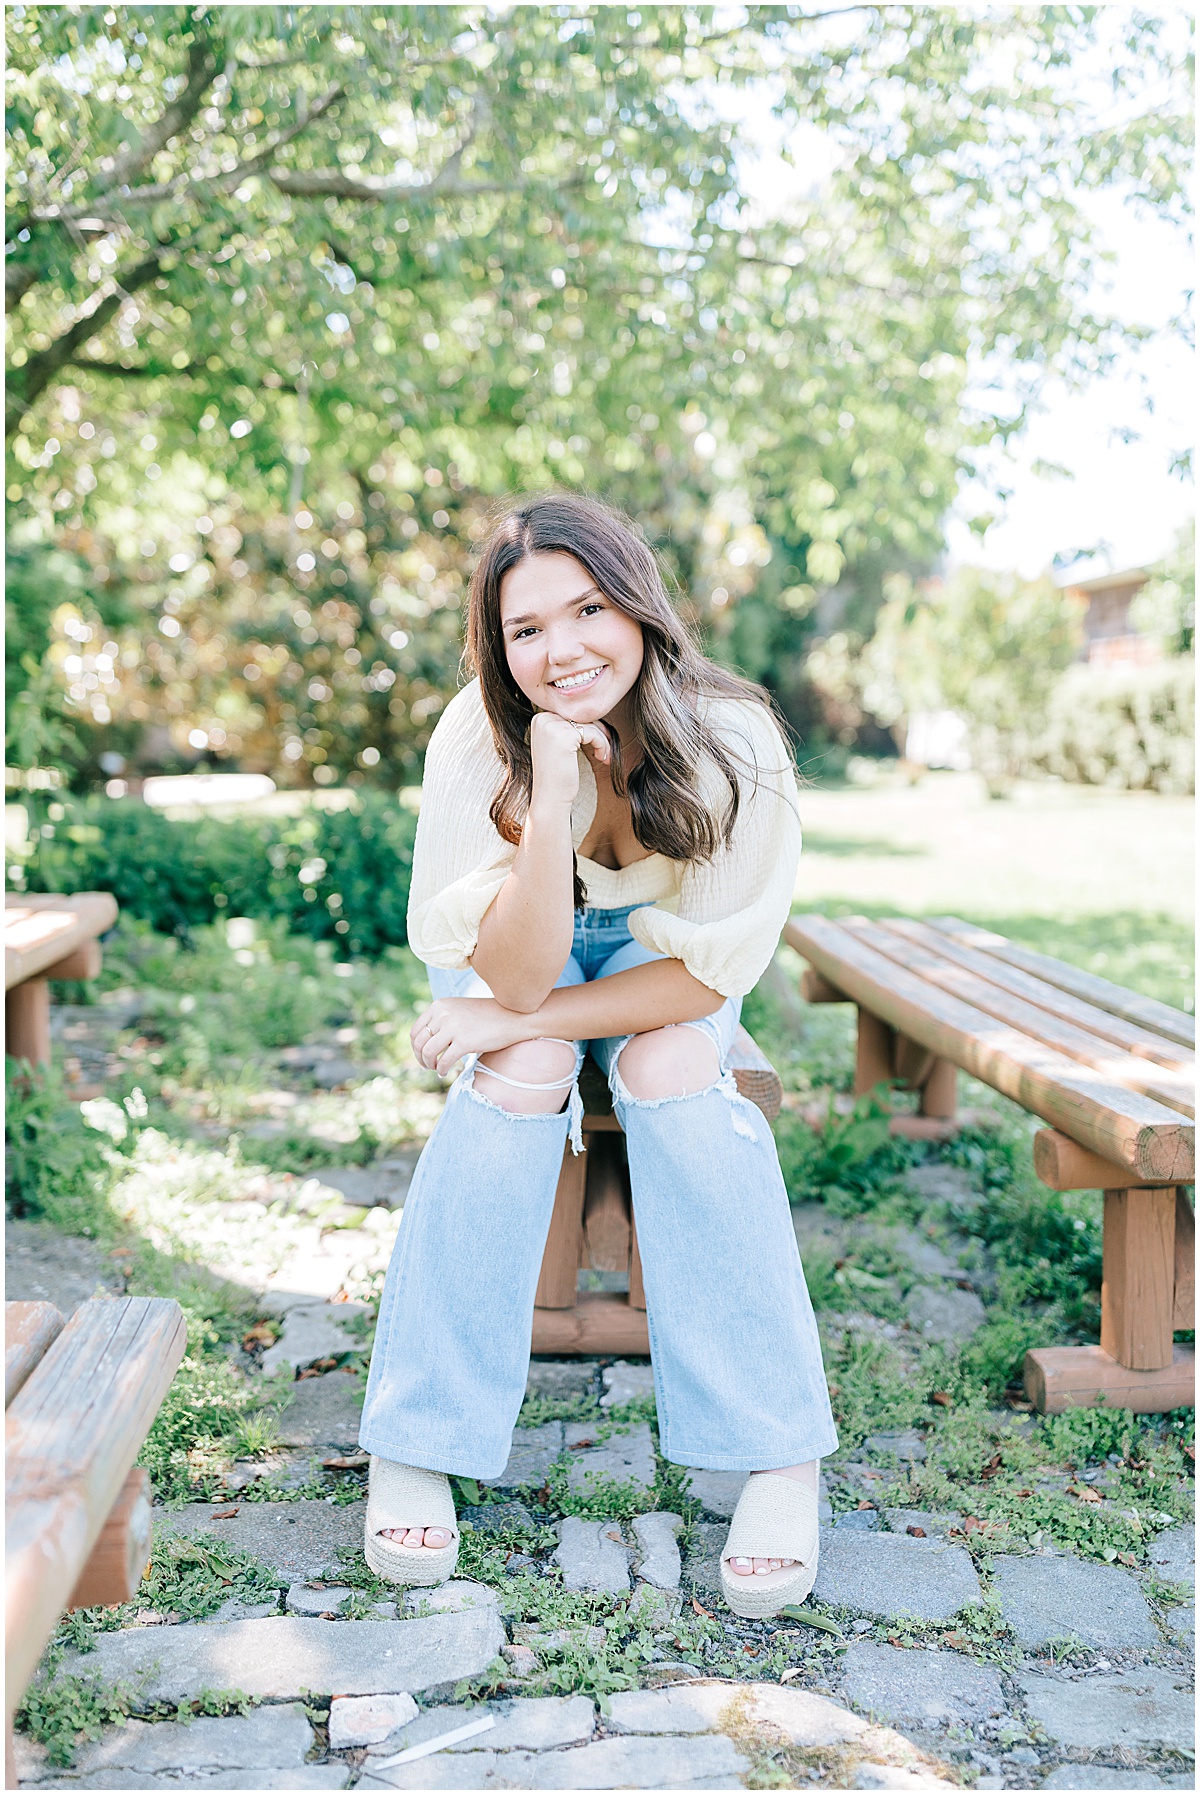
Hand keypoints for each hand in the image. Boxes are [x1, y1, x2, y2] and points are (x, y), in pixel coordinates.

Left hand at [410, 997, 530, 1075]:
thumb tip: (424, 1044)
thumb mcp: (458, 1010)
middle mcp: (443, 1014)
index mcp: (439, 1005)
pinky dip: (441, 1070)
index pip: (416, 1031)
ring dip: (429, 1065)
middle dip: (421, 1058)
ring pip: (428, 1053)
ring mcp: (453, 1027)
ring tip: (436, 1069)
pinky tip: (445, 1072)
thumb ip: (441, 1020)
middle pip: (419, 1043)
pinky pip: (444, 1061)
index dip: (415, 1048)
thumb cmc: (486, 1016)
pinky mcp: (464, 1041)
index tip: (421, 1056)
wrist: (513, 1017)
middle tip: (427, 1067)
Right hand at [529, 711, 610, 808]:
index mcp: (540, 718)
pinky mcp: (565, 736)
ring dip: (603, 740)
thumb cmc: (557, 775)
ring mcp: (552, 726)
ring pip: (589, 724)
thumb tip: (592, 712)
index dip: (590, 726)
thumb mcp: (559, 745)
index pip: (572, 713)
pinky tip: (602, 758)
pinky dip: (602, 744)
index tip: (600, 741)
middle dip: (598, 731)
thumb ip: (568, 727)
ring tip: (604, 756)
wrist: (550, 798)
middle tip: (606, 749)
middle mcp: (543, 719)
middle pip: (581, 716)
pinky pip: (593, 733)